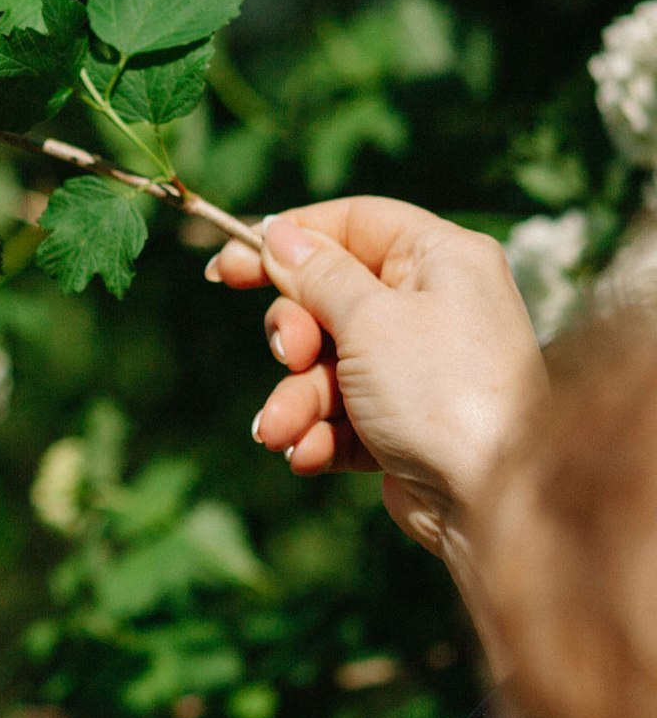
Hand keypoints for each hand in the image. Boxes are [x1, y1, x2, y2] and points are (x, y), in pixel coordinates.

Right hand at [205, 198, 546, 571]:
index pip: (353, 223)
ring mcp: (413, 366)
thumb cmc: (440, 390)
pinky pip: (337, 414)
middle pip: (328, 297)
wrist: (489, 494)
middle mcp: (430, 305)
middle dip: (293, 334)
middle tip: (289, 355)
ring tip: (280, 431)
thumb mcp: (370, 318)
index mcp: (439, 259)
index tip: (228, 263)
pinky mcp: (397, 422)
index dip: (289, 239)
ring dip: (293, 399)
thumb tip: (277, 234)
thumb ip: (318, 275)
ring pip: (323, 366)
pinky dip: (316, 433)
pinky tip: (310, 455)